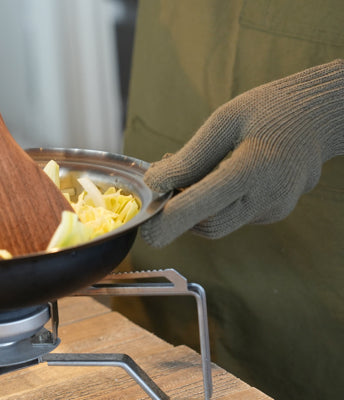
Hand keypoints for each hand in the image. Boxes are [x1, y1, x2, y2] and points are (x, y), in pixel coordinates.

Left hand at [140, 60, 343, 246]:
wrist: (318, 117)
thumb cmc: (270, 110)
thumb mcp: (224, 121)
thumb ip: (190, 157)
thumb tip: (154, 183)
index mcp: (254, 169)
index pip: (203, 206)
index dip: (170, 221)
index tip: (147, 231)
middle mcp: (267, 198)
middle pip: (206, 225)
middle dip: (178, 210)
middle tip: (165, 178)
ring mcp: (272, 211)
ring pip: (216, 225)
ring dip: (193, 206)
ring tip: (189, 169)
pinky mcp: (271, 214)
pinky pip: (231, 216)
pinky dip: (212, 203)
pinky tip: (212, 176)